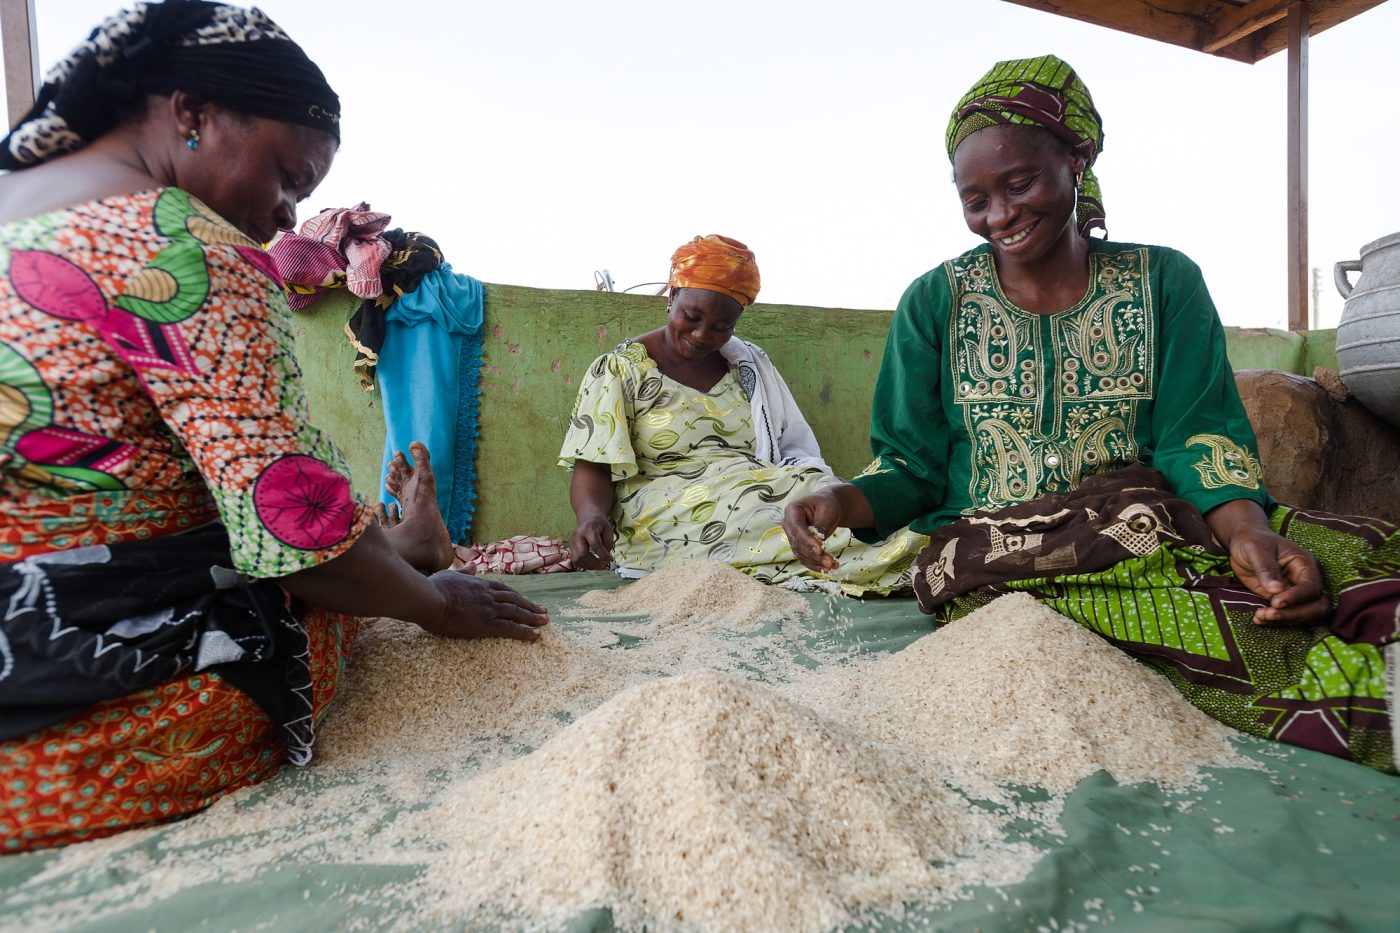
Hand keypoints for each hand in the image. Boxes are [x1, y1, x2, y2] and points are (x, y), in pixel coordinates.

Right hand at [420, 570, 549, 640]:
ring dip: (532, 617)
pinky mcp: (486, 624)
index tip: (526, 600)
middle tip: (543, 611)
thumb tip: (471, 566)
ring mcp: (489, 609)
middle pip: (515, 600)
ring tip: (544, 621)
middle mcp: (489, 595)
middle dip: (530, 606)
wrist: (429, 598)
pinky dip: (524, 632)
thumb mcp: (450, 574)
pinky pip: (510, 628)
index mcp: (480, 584)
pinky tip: (535, 635)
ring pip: (516, 613)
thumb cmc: (434, 587)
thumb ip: (464, 572)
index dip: (517, 596)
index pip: (504, 590)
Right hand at [569, 515, 614, 569]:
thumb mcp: (609, 529)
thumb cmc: (599, 524)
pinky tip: (592, 564)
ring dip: (589, 566)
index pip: (595, 545)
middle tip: (604, 565)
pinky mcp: (570, 547)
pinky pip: (575, 560)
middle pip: (582, 554)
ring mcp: (572, 542)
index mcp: (589, 529)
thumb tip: (606, 557)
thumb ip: (609, 543)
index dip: (603, 555)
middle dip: (594, 563)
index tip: (610, 559)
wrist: (588, 517)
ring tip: (599, 565)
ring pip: (576, 559)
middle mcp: (577, 535)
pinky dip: (584, 565)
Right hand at [782, 489, 842, 571]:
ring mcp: (792, 537)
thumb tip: (819, 543)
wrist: (827, 506)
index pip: (797, 528)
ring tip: (833, 565)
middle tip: (830, 562)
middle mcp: (788, 525)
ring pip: (801, 554)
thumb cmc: (827, 504)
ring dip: (816, 562)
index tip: (820, 550)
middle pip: (798, 543)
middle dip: (814, 555)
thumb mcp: (828, 511)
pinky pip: (804, 558)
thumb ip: (822, 526)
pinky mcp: (798, 546)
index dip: (807, 540)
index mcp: (792, 510)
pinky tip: (828, 568)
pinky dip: (816, 565)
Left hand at [1228, 529, 1328, 624]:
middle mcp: (1306, 581)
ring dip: (1285, 621)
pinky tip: (1258, 619)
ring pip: (1305, 615)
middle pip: (1317, 606)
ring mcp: (1296, 593)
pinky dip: (1275, 622)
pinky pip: (1288, 616)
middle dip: (1295, 614)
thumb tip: (1276, 590)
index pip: (1311, 587)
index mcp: (1305, 564)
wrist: (1244, 543)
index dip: (1296, 598)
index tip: (1276, 602)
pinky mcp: (1284, 601)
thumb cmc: (1253, 541)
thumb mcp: (1256, 549)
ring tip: (1259, 617)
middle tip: (1269, 614)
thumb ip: (1266, 568)